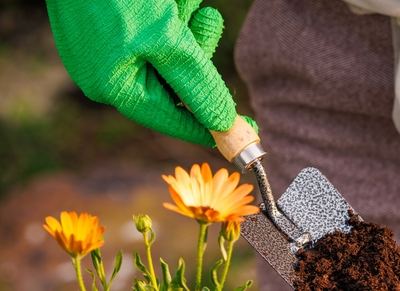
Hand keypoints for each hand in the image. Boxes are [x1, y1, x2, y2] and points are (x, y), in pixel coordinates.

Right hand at [47, 0, 250, 145]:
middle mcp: (108, 73)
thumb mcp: (168, 41)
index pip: (173, 120)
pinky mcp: (112, 22)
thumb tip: (222, 124)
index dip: (212, 124)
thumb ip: (197, 85)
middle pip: (175, 80)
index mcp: (115, 88)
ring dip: (184, 22)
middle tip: (207, 19)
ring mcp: (108, 47)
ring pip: (169, 49)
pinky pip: (154, 28)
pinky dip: (171, 10)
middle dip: (195, 49)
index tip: (248, 128)